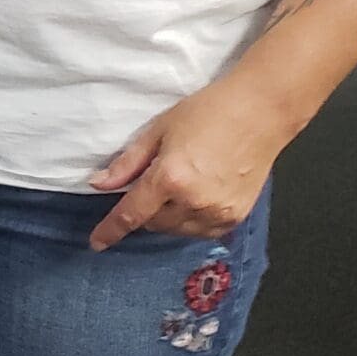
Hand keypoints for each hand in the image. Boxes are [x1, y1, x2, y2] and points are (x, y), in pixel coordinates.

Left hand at [87, 75, 298, 249]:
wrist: (260, 112)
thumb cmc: (208, 112)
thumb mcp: (159, 130)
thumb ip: (128, 163)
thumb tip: (100, 184)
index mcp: (170, 178)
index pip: (131, 214)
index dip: (110, 230)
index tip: (96, 243)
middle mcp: (194, 201)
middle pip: (153, 223)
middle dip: (145, 209)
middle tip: (153, 183)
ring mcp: (218, 212)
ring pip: (177, 230)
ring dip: (167, 217)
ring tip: (179, 187)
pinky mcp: (237, 216)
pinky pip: (202, 231)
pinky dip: (191, 221)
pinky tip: (196, 198)